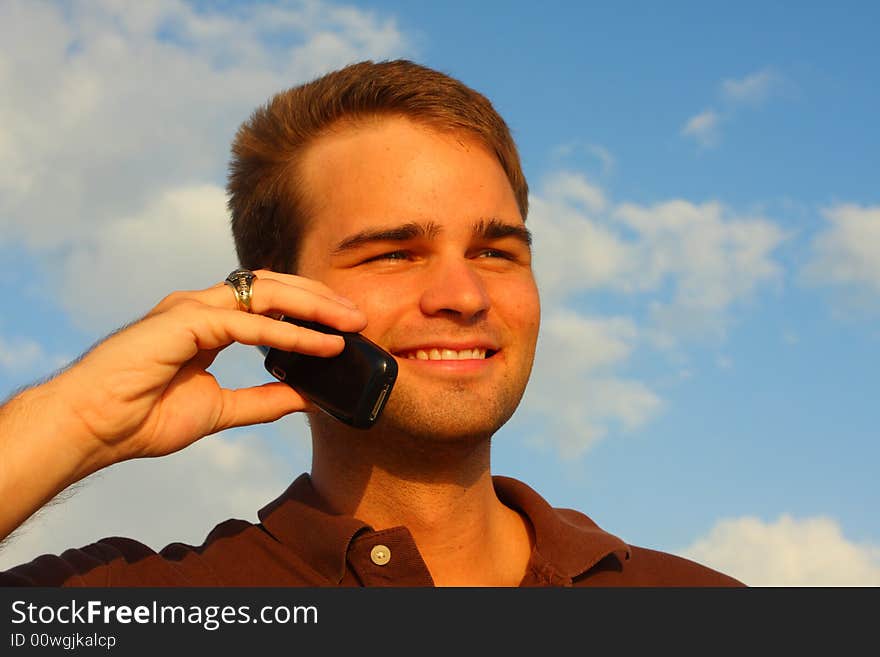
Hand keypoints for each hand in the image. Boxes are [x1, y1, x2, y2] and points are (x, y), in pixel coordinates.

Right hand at [48, 270, 366, 469]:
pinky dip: (289, 333)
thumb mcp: (221, 410)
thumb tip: (308, 396)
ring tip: (350, 323)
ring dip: (313, 306)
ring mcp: (191, 309)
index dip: (309, 307)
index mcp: (207, 322)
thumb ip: (263, 399)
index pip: (268, 301)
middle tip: (359, 316)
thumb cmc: (142, 418)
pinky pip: (249, 323)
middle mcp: (201, 307)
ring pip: (265, 293)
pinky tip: (321, 344)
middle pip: (274, 286)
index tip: (345, 325)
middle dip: (320, 297)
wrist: (92, 429)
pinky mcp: (184, 322)